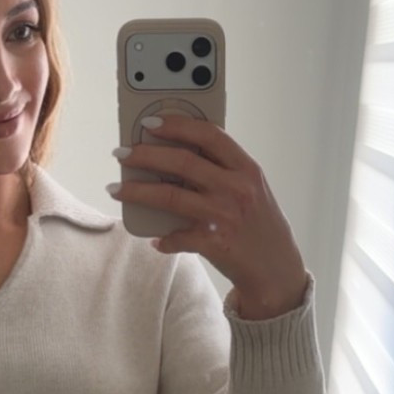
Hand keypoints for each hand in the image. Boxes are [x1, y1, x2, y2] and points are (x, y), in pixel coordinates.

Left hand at [108, 111, 309, 318]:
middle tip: (122, 153)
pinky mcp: (214, 243)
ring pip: (170, 196)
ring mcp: (224, 216)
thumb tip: (175, 154)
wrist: (277, 270)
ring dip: (137, 191)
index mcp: (247, 169)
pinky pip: (176, 236)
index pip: (209, 135)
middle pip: (182, 161)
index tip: (150, 122)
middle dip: (145, 154)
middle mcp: (236, 189)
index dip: (177, 124)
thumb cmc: (260, 226)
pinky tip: (155, 239)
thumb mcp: (252, 189)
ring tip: (116, 189)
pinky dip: (162, 238)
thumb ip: (223, 170)